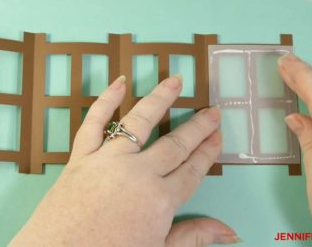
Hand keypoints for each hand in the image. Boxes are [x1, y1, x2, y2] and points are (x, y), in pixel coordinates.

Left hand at [10, 75, 239, 245]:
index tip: (218, 136)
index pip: (191, 169)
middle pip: (175, 144)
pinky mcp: (80, 157)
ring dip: (160, 98)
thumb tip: (230, 232)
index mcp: (160, 200)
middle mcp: (138, 173)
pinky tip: (119, 83)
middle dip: (197, 127)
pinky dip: (105, 101)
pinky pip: (94, 123)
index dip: (207, 152)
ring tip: (175, 81)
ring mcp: (108, 161)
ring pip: (140, 121)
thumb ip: (194, 238)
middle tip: (211, 112)